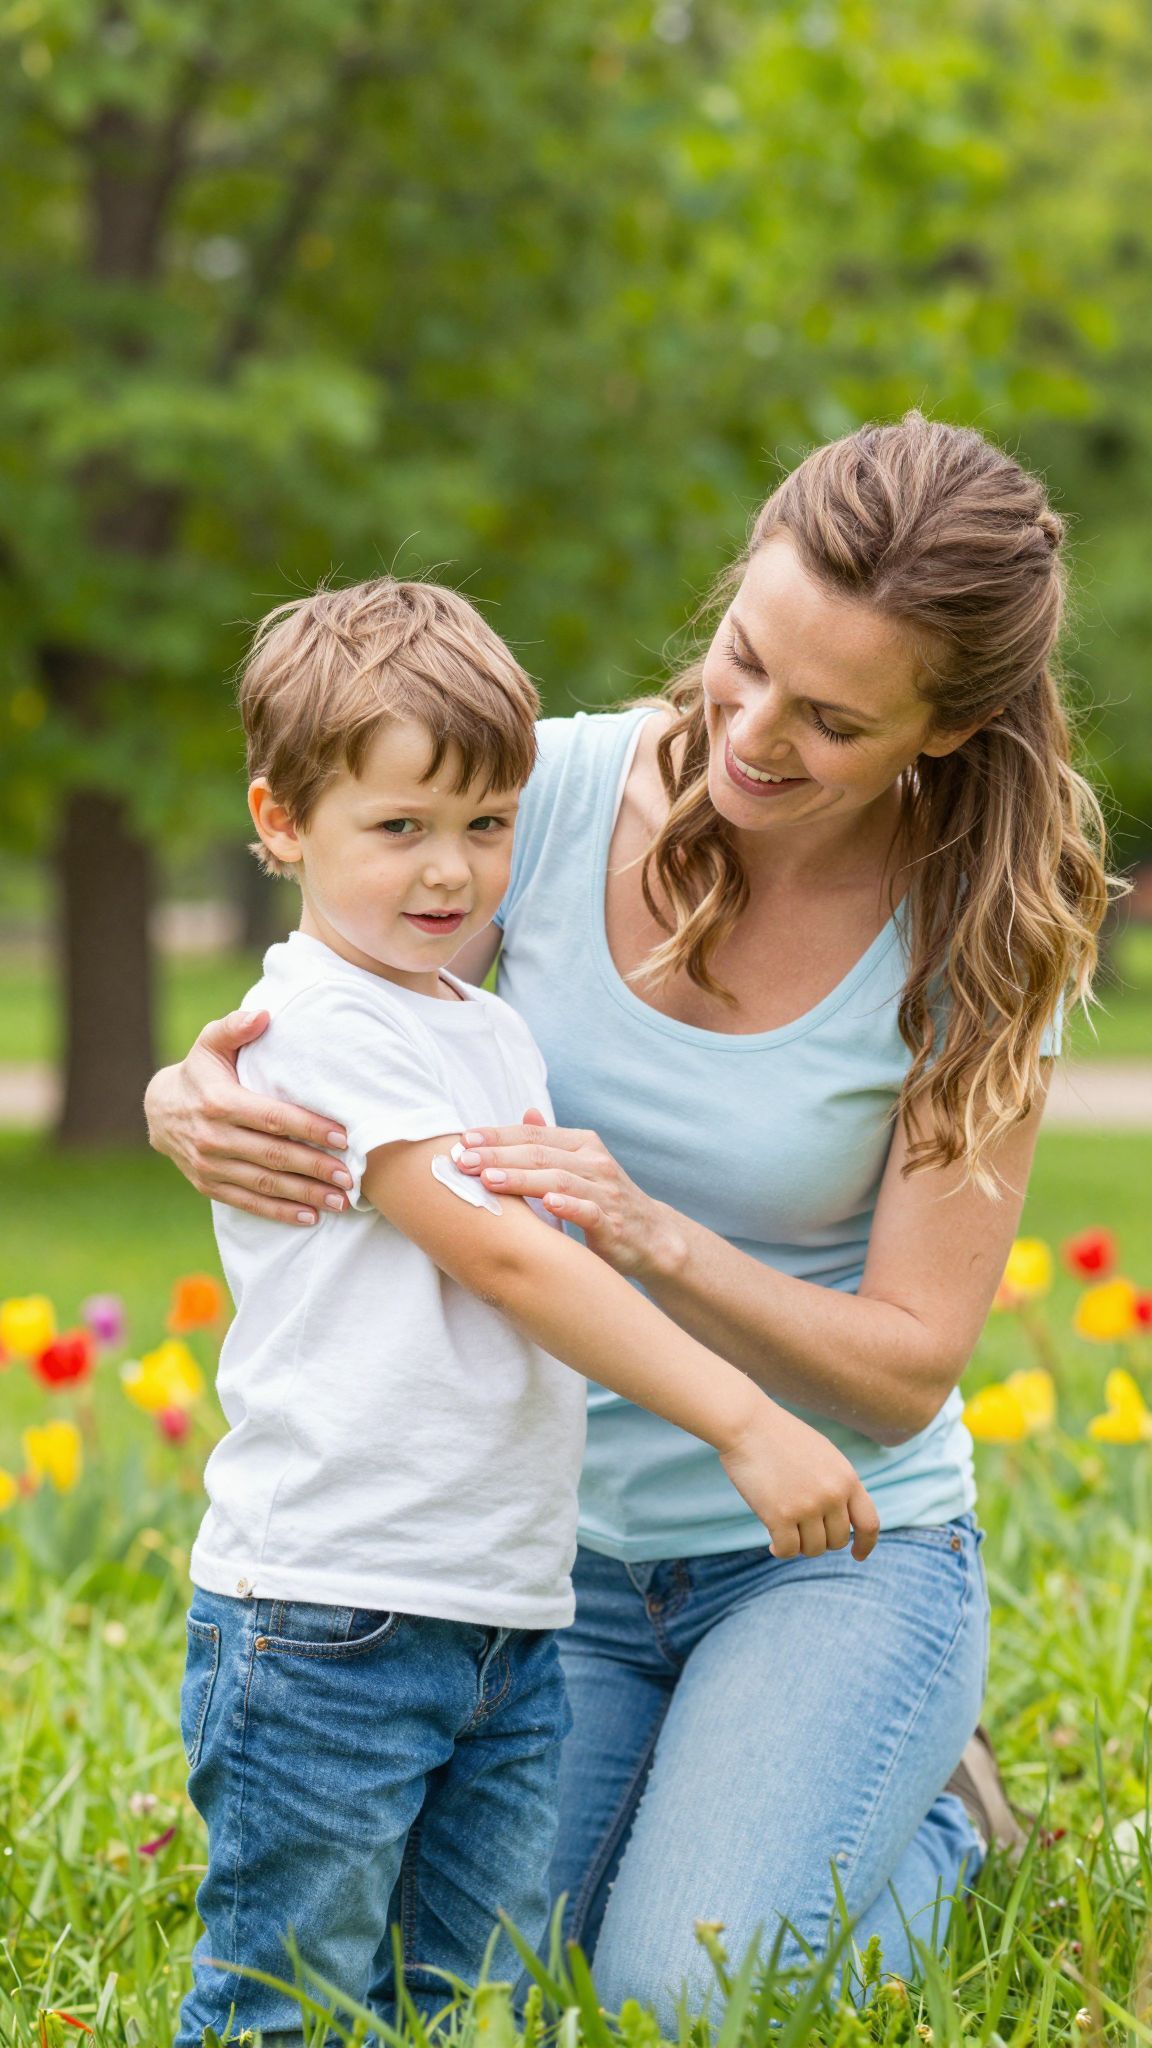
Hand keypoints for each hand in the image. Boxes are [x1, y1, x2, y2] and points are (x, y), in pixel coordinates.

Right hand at [143, 1011, 351, 1225]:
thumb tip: (263, 1015)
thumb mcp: (211, 1043)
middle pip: (274, 1156)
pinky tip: (310, 1217)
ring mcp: (210, 1166)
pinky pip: (248, 1203)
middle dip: (316, 1168)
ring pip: (265, 1184)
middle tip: (351, 1176)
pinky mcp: (209, 1186)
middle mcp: (214, 1138)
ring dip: (305, 1195)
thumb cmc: (201, 1071)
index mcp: (220, 1102)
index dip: (309, 1128)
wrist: (160, 1109)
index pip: (273, 1118)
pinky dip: (280, 1212)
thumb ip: (236, 1027)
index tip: (343, 1137)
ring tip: (341, 1201)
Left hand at [454, 1109, 671, 1279]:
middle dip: (499, 1156)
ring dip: (522, 1179)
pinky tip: (547, 1203)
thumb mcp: (579, 1165)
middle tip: (465, 1160)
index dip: (498, 1135)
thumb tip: (525, 1110)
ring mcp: (605, 1191)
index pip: (534, 1133)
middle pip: (540, 1154)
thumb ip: (551, 1142)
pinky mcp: (613, 1222)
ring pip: (558, 1179)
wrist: (652, 1236)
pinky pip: (589, 1210)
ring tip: (490, 1181)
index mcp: (582, 1144)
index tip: (464, 1139)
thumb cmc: (604, 1199)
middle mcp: (594, 1162)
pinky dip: (568, 1205)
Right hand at [719, 1400, 880, 1561]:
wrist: (746, 1424)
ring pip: (813, 1549)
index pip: (869, 1523)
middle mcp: (832, 1494)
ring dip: (799, 1545)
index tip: (857, 1555)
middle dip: (821, 1541)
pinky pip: (788, 1550)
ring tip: (785, 1530)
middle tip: (801, 1531)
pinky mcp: (780, 1516)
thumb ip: (837, 1484)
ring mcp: (807, 1506)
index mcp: (846, 1477)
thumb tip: (842, 1518)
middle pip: (837, 1540)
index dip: (866, 1544)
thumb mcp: (822, 1454)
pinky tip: (772, 1544)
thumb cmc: (779, 1436)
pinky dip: (780, 1551)